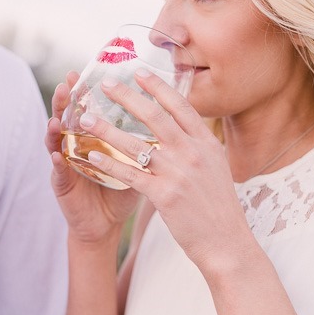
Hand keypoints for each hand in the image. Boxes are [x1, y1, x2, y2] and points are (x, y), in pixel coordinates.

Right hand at [45, 71, 141, 244]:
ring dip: (55, 126)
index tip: (89, 68)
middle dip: (67, 98)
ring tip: (57, 114)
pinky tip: (56, 154)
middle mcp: (76, 146)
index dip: (87, 89)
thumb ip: (146, 141)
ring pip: (56, 140)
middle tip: (69, 80)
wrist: (105, 225)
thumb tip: (174, 118)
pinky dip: (56, 162)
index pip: (88, 107)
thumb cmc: (121, 192)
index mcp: (93, 138)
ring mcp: (66, 164)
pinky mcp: (62, 186)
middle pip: (69, 116)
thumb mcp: (135, 162)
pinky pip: (57, 172)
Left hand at [77, 70, 252, 273]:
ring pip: (136, 145)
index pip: (180, 107)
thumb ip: (200, 147)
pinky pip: (131, 175)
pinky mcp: (165, 196)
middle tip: (106, 84)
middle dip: (128, 98)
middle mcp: (193, 154)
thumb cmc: (219, 207)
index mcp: (206, 144)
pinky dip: (110, 165)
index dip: (158, 88)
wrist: (227, 242)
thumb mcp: (217, 168)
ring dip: (107, 130)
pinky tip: (92, 158)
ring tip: (86, 119)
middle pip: (155, 118)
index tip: (139, 73)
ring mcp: (178, 174)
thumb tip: (185, 128)